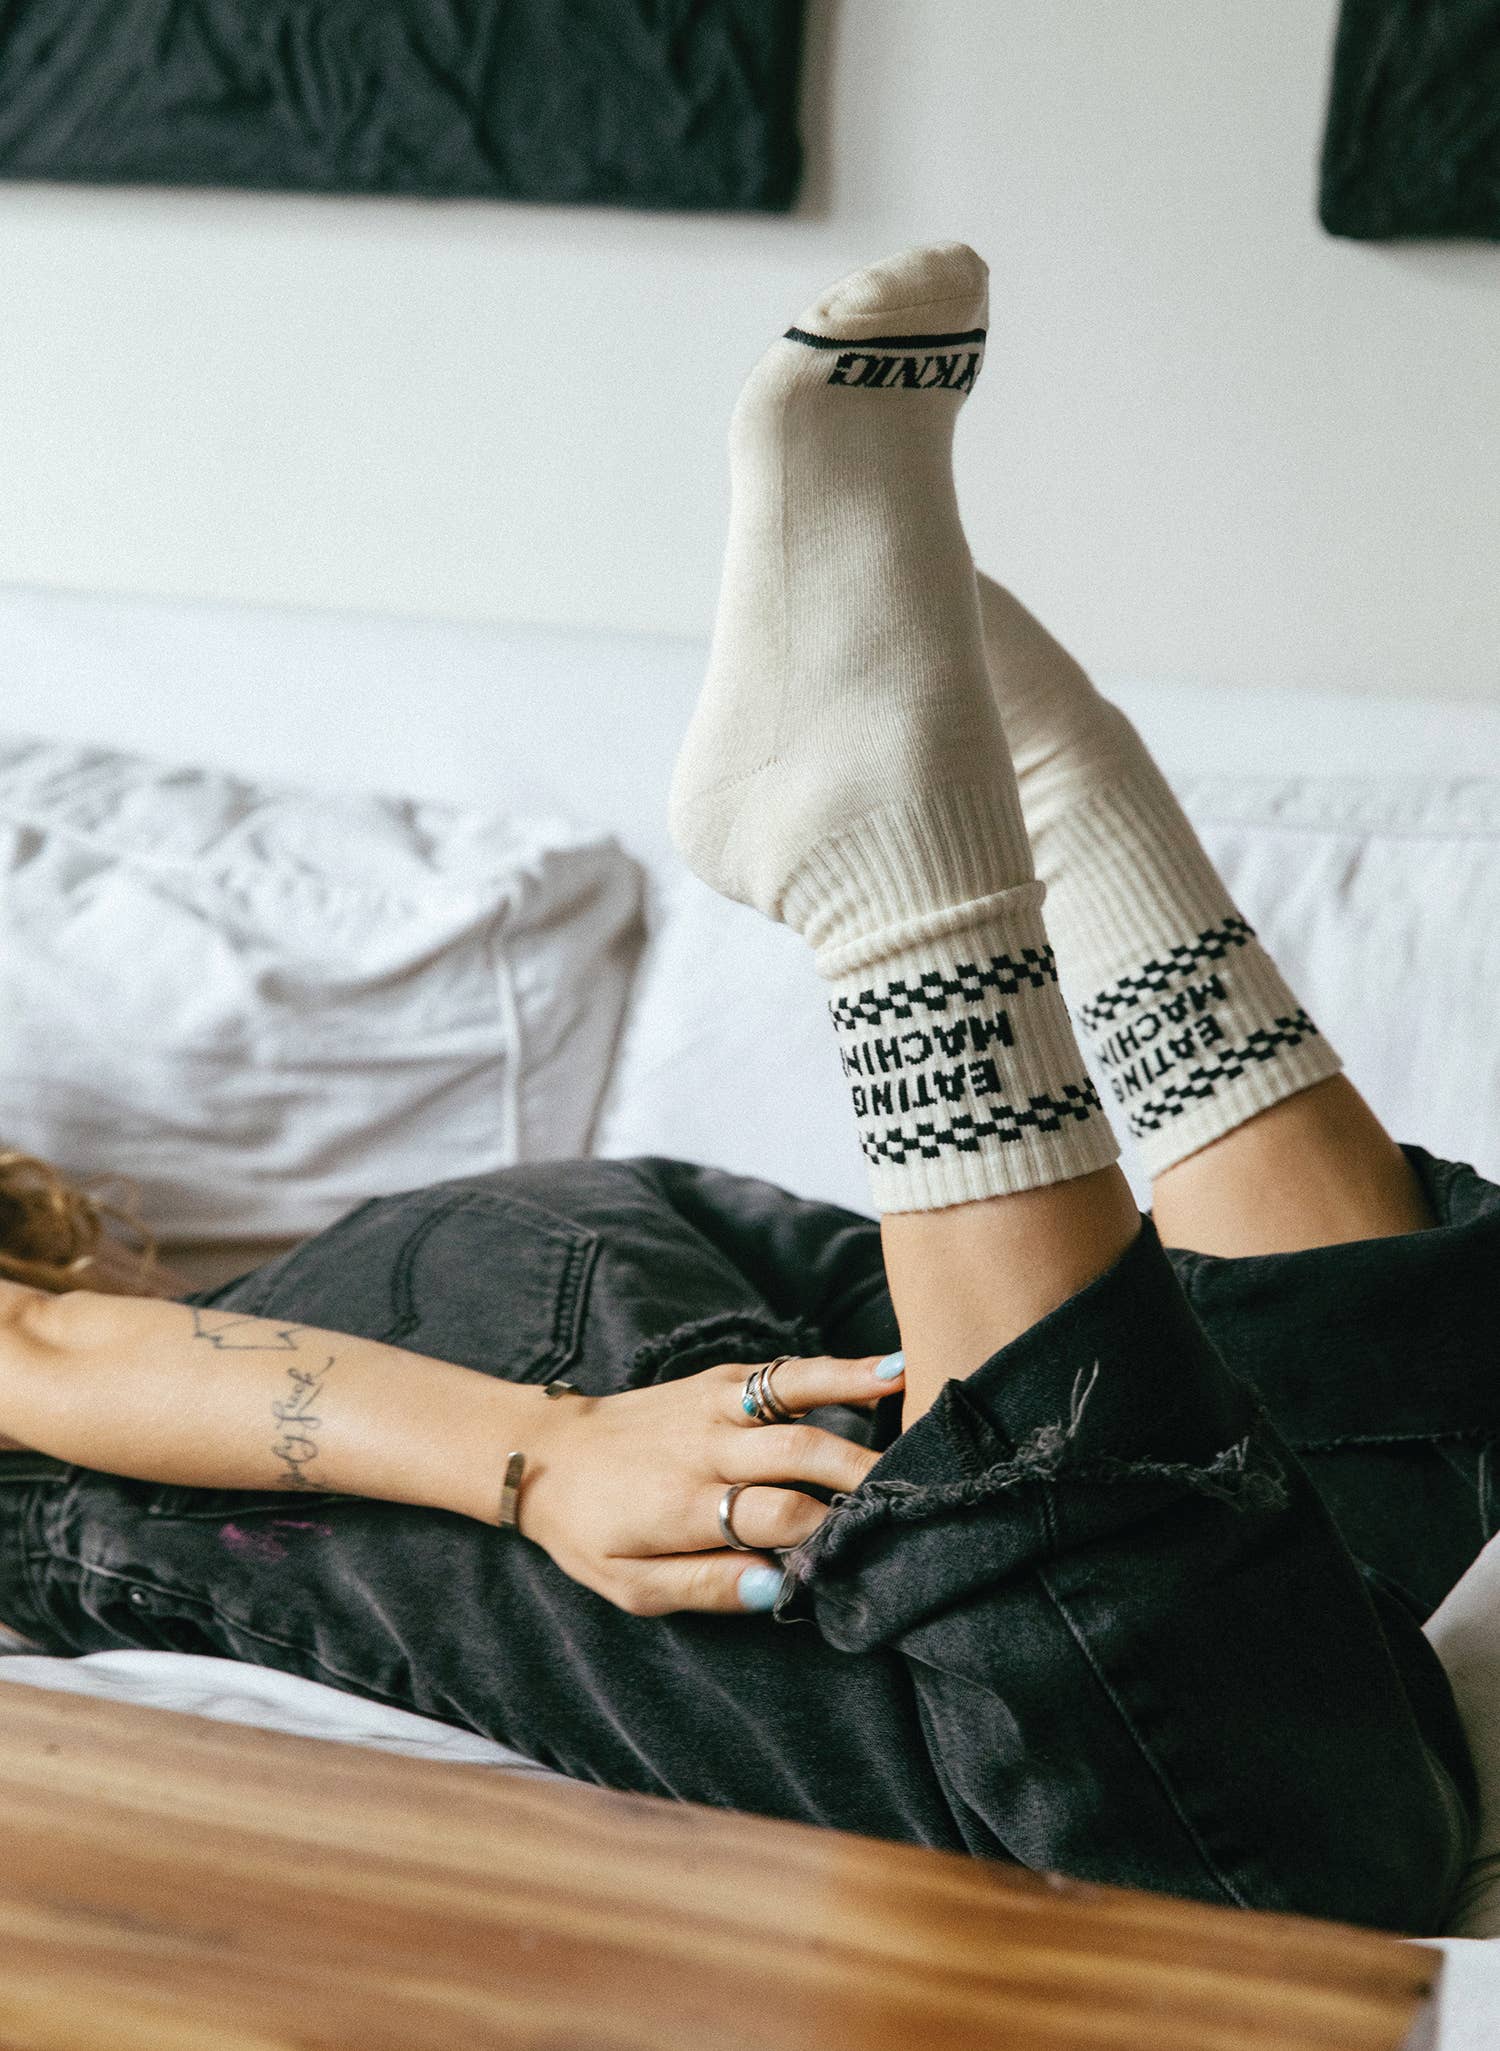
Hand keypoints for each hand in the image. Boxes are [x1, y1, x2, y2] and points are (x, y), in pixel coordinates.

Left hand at [516, 1354, 903, 1617]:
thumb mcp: (631, 1586)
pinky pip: (783, 1373)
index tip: (862, 1550)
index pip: (773, 1517)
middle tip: (914, 1488)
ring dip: (854, 1391)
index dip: (822, 1534)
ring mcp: (713, 1404)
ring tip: (913, 1387)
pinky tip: (886, 1368)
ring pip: (794, 1394)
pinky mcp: (719, 1379)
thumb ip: (706, 1588)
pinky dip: (834, 1369)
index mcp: (684, 1504)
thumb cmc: (593, 1530)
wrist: (548, 1453)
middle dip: (858, 1472)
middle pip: (796, 1453)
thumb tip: (777, 1588)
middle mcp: (704, 1446)